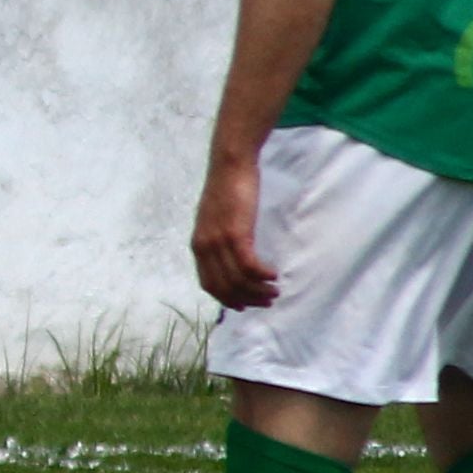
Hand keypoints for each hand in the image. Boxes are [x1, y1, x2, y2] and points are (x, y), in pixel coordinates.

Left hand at [190, 151, 279, 309]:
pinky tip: (274, 274)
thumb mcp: (216, 221)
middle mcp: (204, 247)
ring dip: (259, 290)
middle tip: (268, 300)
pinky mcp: (235, 233)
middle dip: (248, 299)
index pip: (209, 285)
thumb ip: (219, 241)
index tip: (245, 306)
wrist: (229, 166)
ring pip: (239, 280)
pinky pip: (249, 265)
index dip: (227, 300)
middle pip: (225, 288)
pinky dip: (263, 275)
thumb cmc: (227, 191)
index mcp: (198, 246)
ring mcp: (218, 240)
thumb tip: (231, 260)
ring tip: (275, 290)